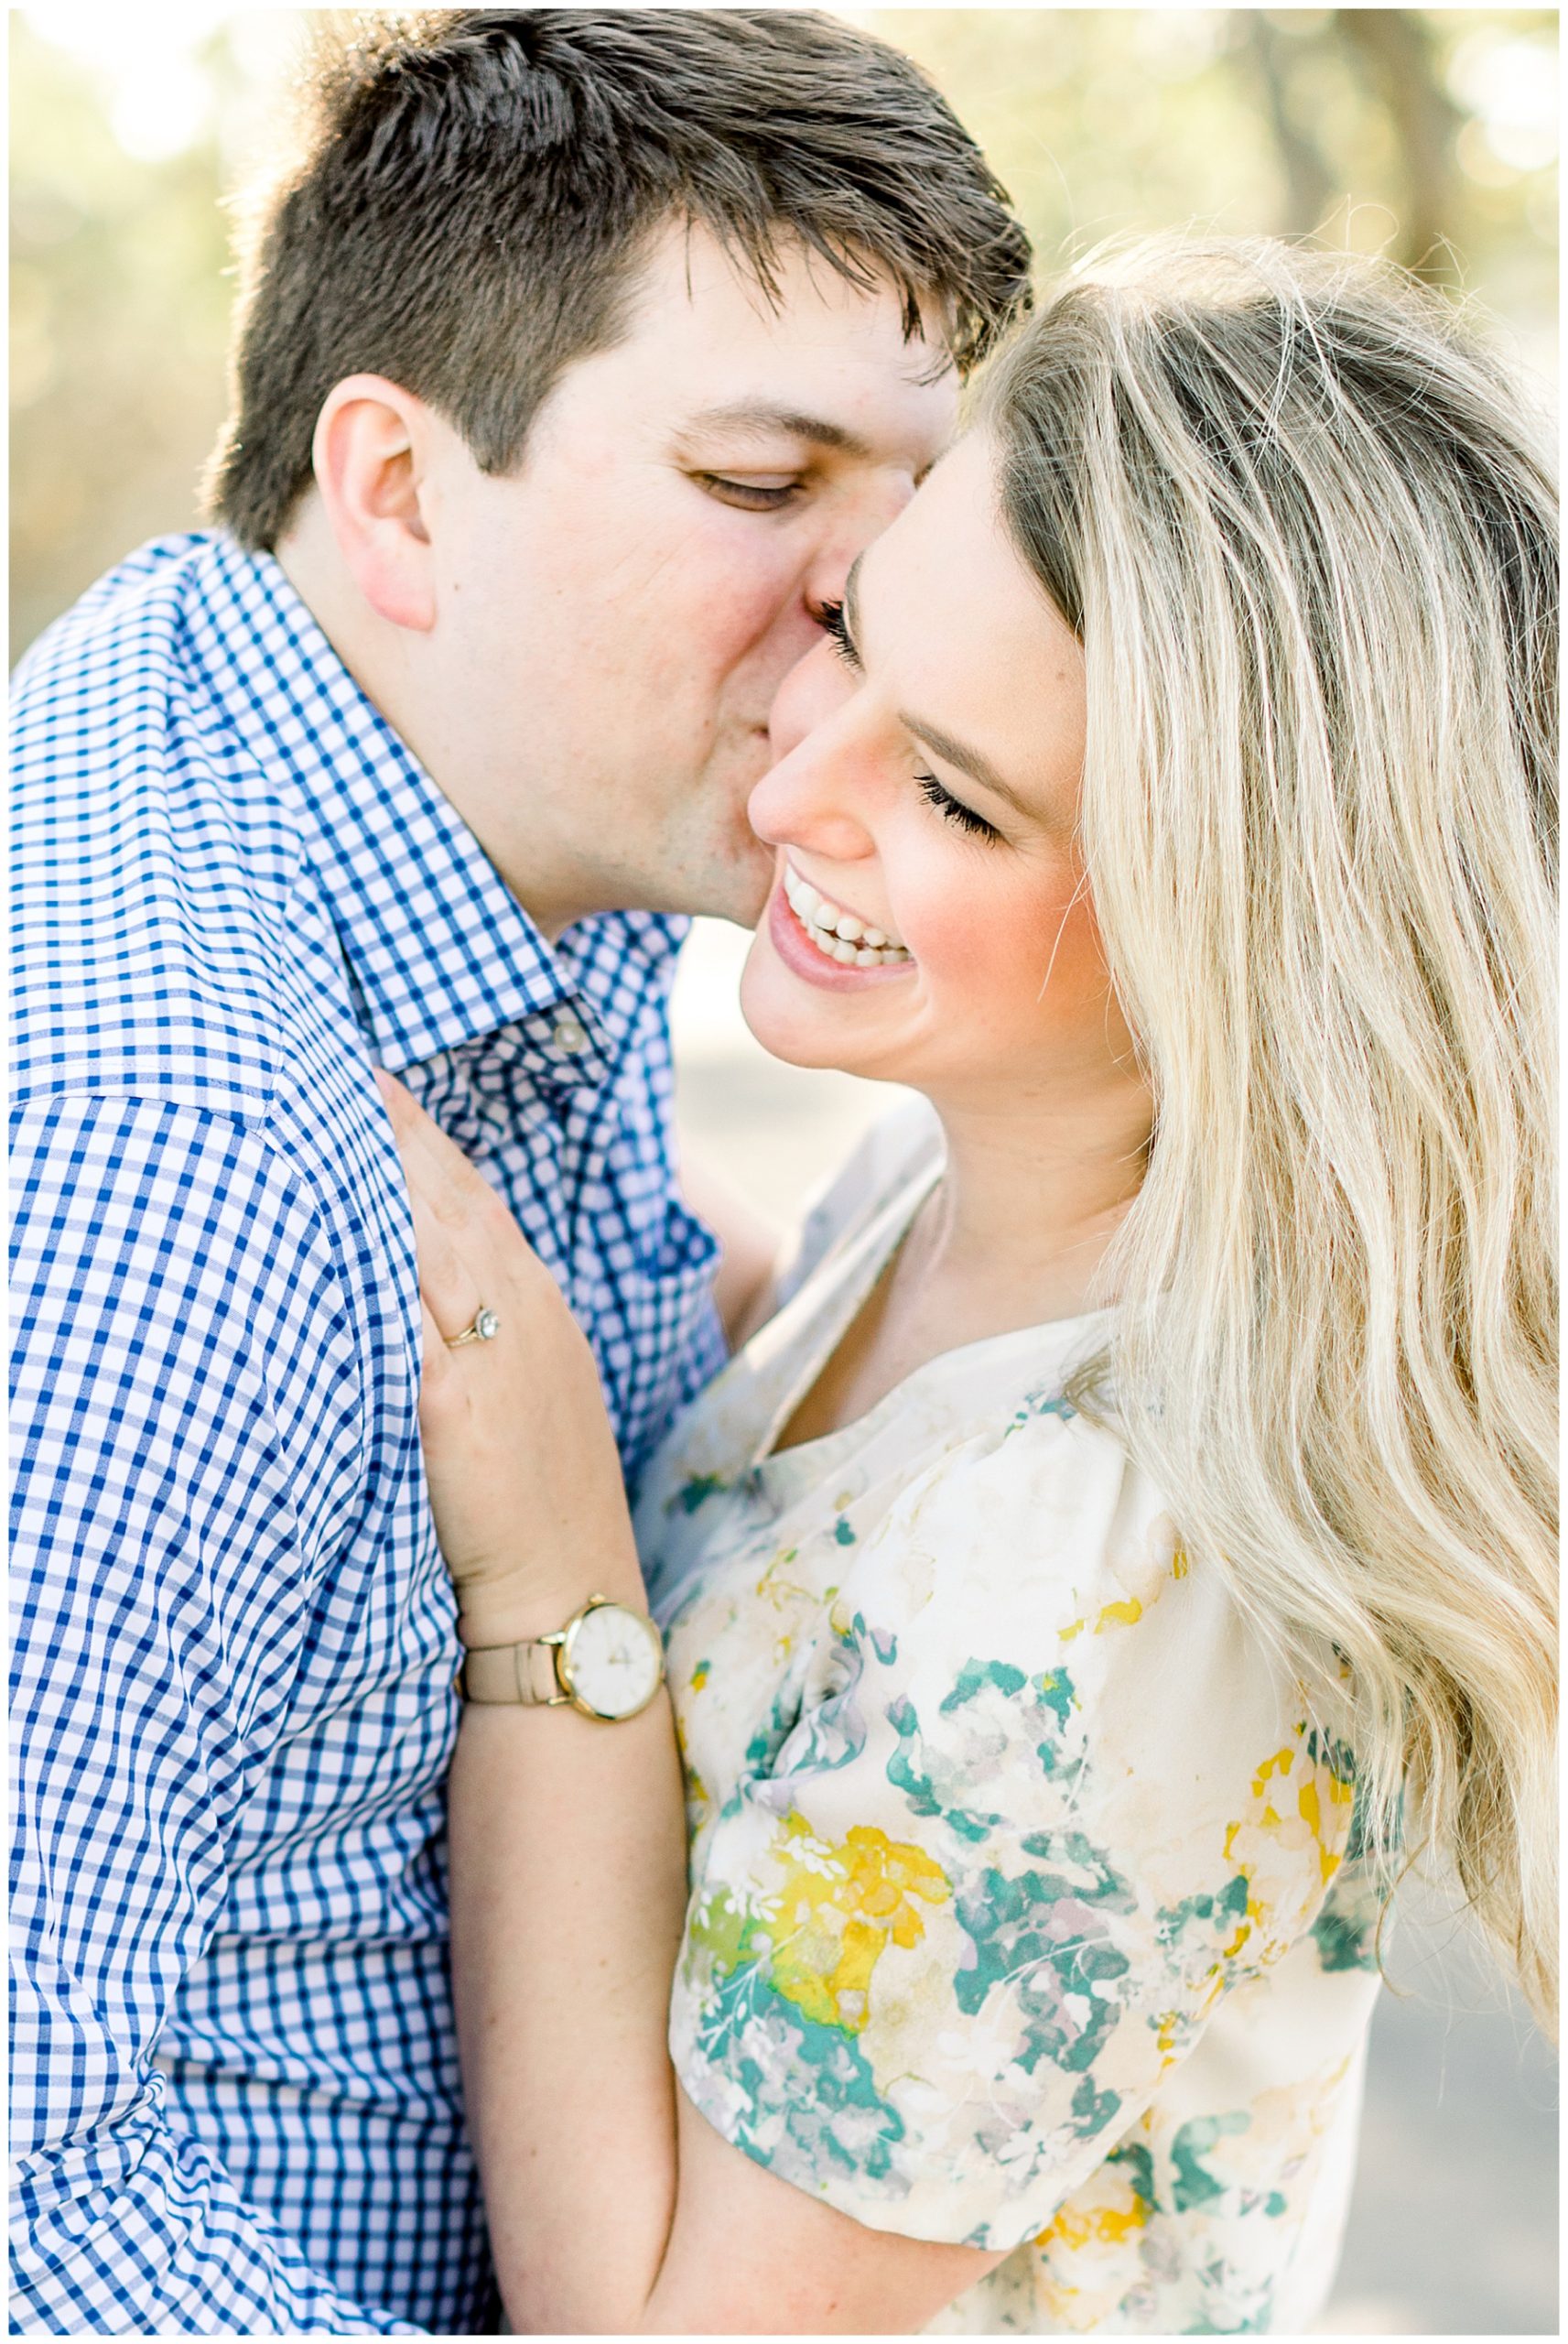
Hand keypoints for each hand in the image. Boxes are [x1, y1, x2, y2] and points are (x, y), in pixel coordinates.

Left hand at [375, 1070, 641, 1644]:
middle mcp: (520, 1313)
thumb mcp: (527, 1397)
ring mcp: (492, 1353)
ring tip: (332, 1104)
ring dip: (387, 1168)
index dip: (422, 1134)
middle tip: (337, 1058)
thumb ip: (480, 1331)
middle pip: (450, 1195)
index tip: (372, 1075)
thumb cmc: (538, 1507)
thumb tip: (415, 1279)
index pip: (474, 1196)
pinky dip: (385, 1254)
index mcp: (536, 1307)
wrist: (569, 1597)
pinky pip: (414, 1311)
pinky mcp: (455, 1402)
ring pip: (434, 1235)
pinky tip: (341, 1212)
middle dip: (397, 1126)